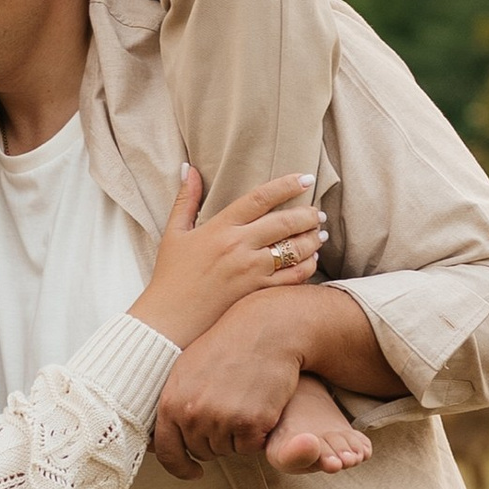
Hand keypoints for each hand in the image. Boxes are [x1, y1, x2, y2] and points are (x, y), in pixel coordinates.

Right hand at [131, 170, 323, 350]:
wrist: (168, 320)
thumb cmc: (170, 276)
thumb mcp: (174, 233)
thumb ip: (185, 199)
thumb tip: (189, 168)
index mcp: (220, 228)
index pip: (260, 198)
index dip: (287, 185)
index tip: (305, 179)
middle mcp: (238, 247)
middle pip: (284, 222)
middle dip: (308, 215)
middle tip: (318, 213)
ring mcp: (250, 272)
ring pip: (293, 250)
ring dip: (312, 240)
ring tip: (320, 234)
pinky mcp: (256, 294)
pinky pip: (292, 278)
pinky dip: (308, 267)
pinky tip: (312, 260)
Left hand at [154, 284, 395, 478]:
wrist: (266, 330)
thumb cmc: (228, 347)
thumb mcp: (187, 369)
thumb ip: (175, 403)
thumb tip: (161, 435)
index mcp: (171, 401)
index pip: (167, 450)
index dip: (180, 467)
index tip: (193, 473)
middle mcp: (192, 414)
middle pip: (202, 452)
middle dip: (217, 441)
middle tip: (232, 410)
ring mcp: (221, 419)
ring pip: (228, 451)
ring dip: (238, 436)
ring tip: (245, 401)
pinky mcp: (250, 423)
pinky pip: (251, 447)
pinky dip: (258, 434)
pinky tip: (260, 407)